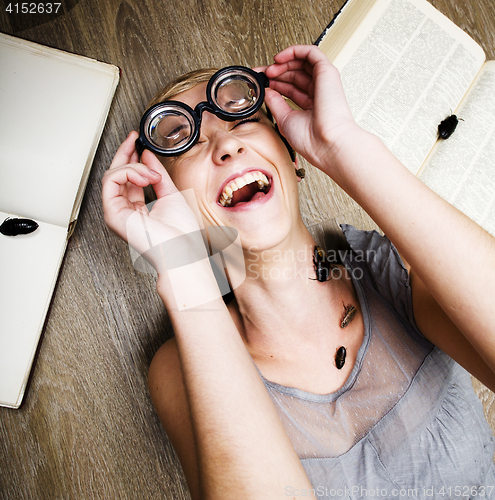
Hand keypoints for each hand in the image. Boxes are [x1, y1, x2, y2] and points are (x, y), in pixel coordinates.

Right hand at [102, 132, 203, 273]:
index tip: (137, 142)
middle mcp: (125, 211)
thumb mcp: (171, 194)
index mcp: (138, 209)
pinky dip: (128, 172)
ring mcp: (117, 213)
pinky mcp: (113, 213)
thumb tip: (146, 156)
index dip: (131, 158)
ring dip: (133, 166)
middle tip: (134, 139)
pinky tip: (145, 176)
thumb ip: (157, 174)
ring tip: (151, 174)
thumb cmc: (180, 233)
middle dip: (125, 153)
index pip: (128, 179)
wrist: (181, 250)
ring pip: (112, 175)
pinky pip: (111, 181)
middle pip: (116, 175)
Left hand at [257, 45, 360, 170]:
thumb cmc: (311, 139)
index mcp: (311, 106)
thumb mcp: (285, 119)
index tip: (260, 83)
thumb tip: (268, 92)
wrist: (325, 143)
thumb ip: (276, 103)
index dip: (275, 83)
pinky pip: (311, 52)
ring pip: (302, 62)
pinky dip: (294, 51)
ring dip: (283, 62)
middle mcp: (319, 93)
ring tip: (269, 69)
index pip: (291, 88)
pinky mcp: (327, 72)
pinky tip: (280, 58)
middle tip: (261, 75)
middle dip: (276, 72)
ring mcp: (323, 82)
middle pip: (295, 74)